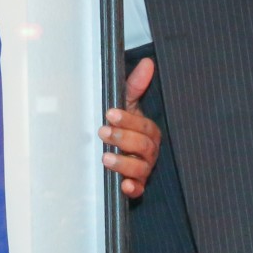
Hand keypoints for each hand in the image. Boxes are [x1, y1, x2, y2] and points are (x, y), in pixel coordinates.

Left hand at [99, 57, 160, 197]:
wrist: (114, 148)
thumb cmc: (122, 124)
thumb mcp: (125, 103)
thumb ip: (135, 85)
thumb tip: (147, 63)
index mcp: (148, 130)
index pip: (144, 126)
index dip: (128, 120)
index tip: (110, 113)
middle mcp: (149, 150)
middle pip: (144, 146)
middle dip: (123, 139)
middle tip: (103, 132)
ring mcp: (144, 168)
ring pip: (141, 168)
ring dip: (124, 163)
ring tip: (105, 158)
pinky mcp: (137, 184)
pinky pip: (140, 189)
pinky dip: (133, 188)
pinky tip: (124, 186)